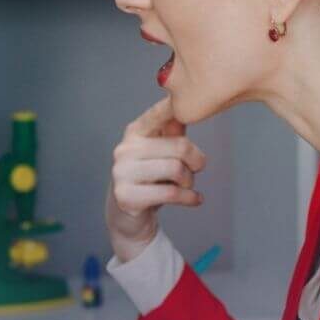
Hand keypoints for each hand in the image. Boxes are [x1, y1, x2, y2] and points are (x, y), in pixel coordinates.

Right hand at [106, 96, 206, 262]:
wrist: (129, 217)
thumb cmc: (150, 180)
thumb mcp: (162, 154)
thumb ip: (173, 131)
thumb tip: (187, 103)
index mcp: (134, 133)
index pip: (159, 114)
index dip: (178, 108)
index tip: (197, 101)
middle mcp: (124, 149)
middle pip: (179, 146)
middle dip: (196, 161)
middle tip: (196, 169)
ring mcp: (122, 172)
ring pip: (175, 169)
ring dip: (189, 181)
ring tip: (186, 186)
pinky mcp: (126, 196)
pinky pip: (170, 193)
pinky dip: (189, 197)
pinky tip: (195, 199)